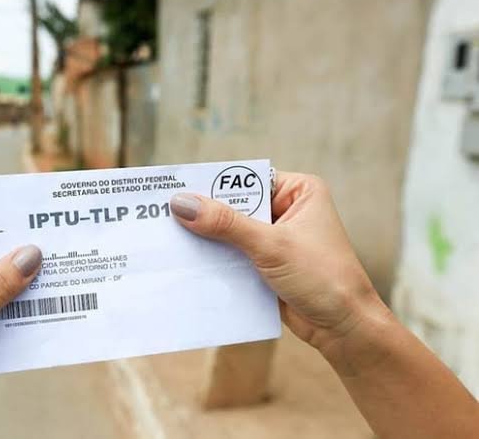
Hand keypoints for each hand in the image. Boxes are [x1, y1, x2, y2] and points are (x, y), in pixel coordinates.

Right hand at [170, 172, 391, 372]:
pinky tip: (190, 263)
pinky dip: (216, 260)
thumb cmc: (323, 278)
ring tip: (171, 240)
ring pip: (231, 233)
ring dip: (209, 240)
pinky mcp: (266, 264)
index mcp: (298, 191)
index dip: (212, 186)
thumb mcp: (271, 245)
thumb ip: (226, 224)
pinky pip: (234, 256)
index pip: (246, 180)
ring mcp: (276, 239)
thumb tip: (182, 204)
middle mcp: (287, 210)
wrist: (344, 329)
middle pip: (235, 206)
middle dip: (206, 216)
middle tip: (165, 217)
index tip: (176, 190)